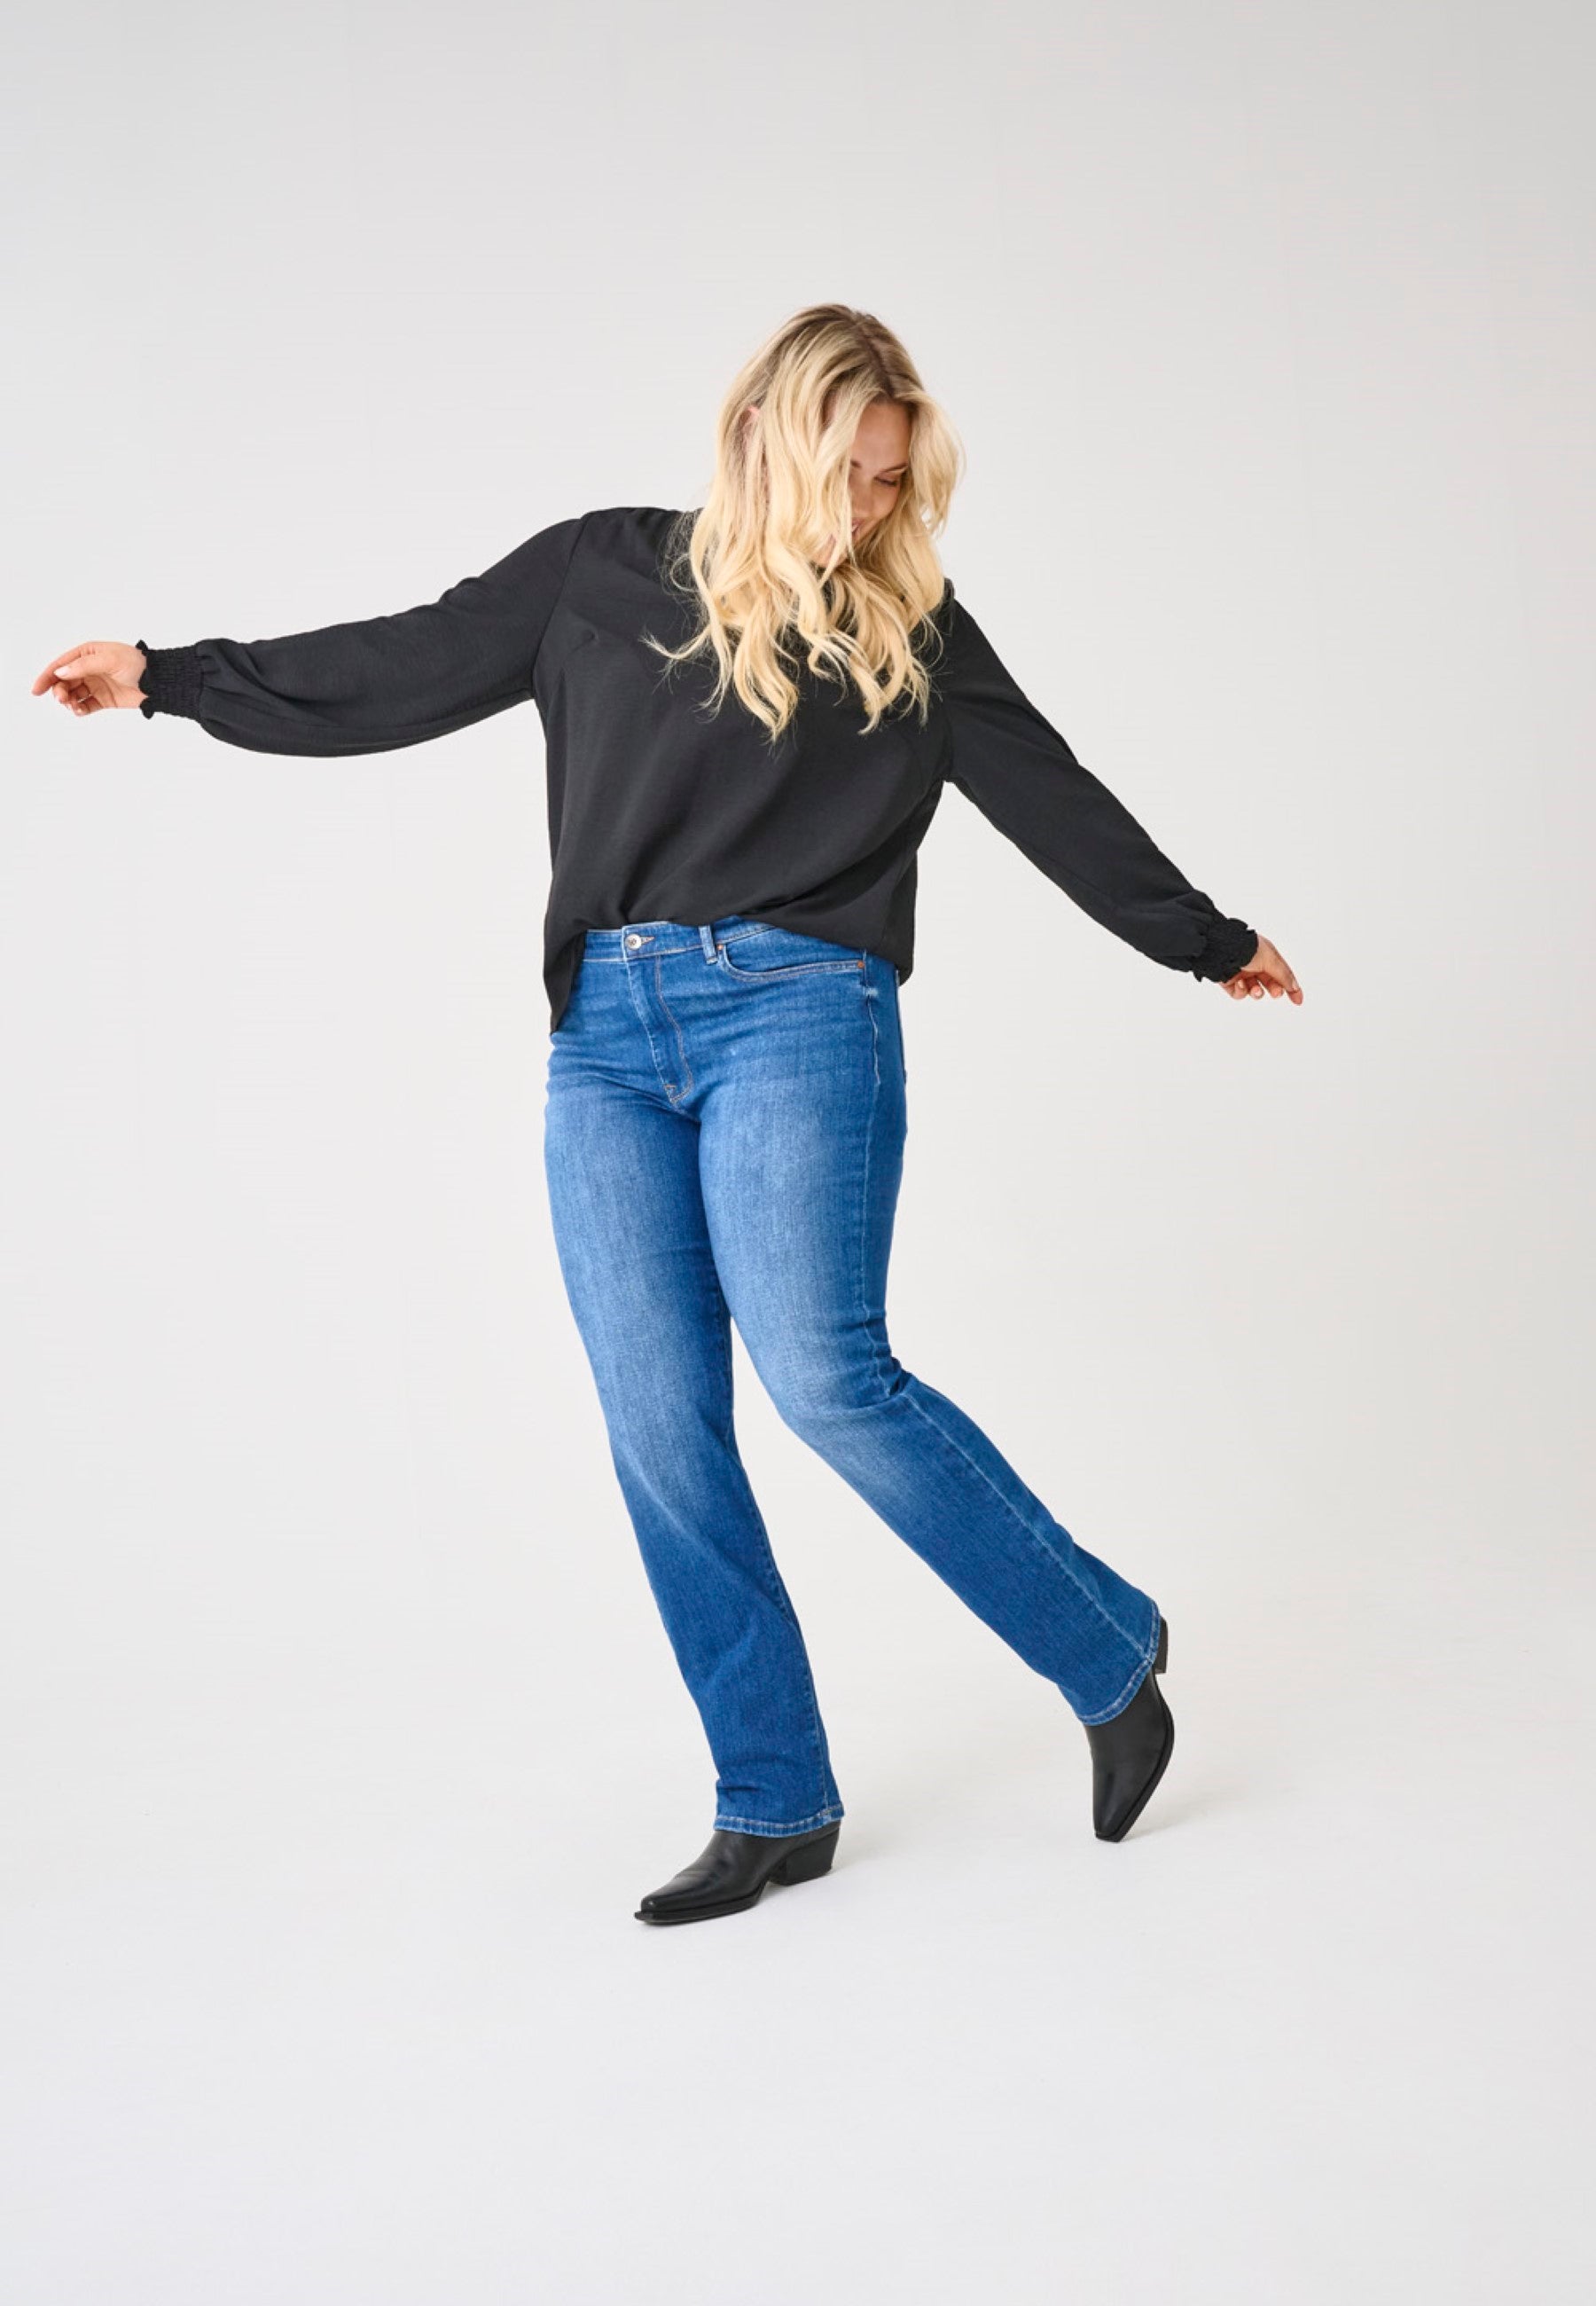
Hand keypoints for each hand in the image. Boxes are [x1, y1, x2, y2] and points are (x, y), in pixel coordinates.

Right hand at [31, 640, 148, 716]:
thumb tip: (60, 673)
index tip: (36, 690)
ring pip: (73, 695)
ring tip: (73, 706)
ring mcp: (96, 684)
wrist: (159, 682)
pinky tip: (80, 711)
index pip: (61, 664)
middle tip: (62, 699)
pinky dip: (80, 709)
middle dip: (59, 691)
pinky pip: (86, 705)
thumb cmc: (137, 665)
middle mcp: (89, 668)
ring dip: (68, 702)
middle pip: (64, 682)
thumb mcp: (109, 659)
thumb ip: (83, 666)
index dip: (46, 676)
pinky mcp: (104, 699)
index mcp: (87, 653)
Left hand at [1221, 933, 1301, 1003]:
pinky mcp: (1230, 982)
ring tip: (1256, 990)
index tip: (1298, 1001)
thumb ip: (1283, 974)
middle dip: (1274, 990)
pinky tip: (1240, 983)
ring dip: (1257, 993)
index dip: (1292, 987)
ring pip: (1255, 991)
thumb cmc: (1247, 949)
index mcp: (1267, 955)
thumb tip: (1294, 987)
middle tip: (1276, 993)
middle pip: (1270, 984)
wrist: (1222, 950)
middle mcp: (1255, 965)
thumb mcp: (1271, 960)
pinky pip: (1240, 994)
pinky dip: (1242, 991)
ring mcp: (1242, 974)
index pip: (1283, 973)